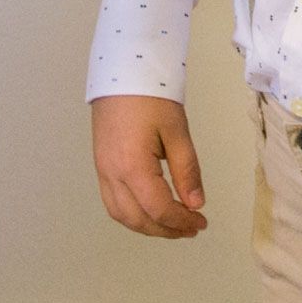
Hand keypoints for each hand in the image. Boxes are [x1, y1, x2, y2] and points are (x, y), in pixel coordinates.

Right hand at [91, 95, 206, 238]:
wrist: (122, 72)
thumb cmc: (152, 97)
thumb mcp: (177, 132)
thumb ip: (187, 171)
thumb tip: (195, 204)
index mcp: (133, 166)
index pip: (158, 209)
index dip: (181, 221)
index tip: (201, 222)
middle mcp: (112, 173)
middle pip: (137, 219)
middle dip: (166, 230)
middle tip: (190, 228)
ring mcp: (102, 169)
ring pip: (120, 214)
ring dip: (147, 226)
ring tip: (172, 224)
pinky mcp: (100, 163)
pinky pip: (112, 201)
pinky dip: (131, 213)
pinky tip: (150, 209)